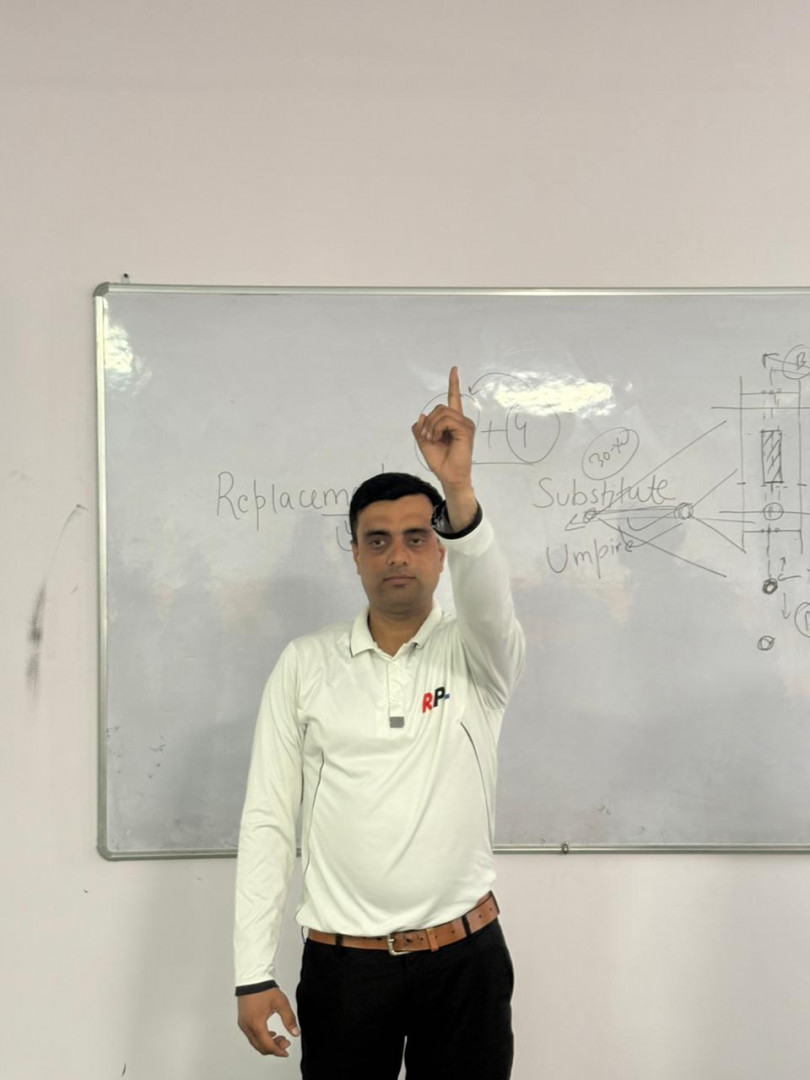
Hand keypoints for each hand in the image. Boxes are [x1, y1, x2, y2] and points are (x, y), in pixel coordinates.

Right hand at [237, 987, 299, 1057]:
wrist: (252, 978)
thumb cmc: (264, 989)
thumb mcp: (281, 1003)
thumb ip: (289, 1019)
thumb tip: (295, 1033)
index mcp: (256, 1025)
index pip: (267, 1046)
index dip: (278, 1051)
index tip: (286, 1052)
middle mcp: (247, 1027)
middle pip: (260, 1047)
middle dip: (274, 1048)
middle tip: (285, 1042)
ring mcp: (243, 1024)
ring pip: (255, 1042)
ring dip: (267, 1043)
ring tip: (279, 1037)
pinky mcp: (242, 1020)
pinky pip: (251, 1035)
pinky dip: (261, 1038)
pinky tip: (270, 1033)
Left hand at [412, 366, 475, 489]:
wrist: (449, 476)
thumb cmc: (440, 461)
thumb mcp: (424, 442)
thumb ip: (421, 428)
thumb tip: (422, 415)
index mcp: (453, 422)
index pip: (454, 399)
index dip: (453, 384)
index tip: (454, 369)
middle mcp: (462, 421)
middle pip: (440, 408)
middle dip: (429, 422)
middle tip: (427, 437)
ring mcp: (465, 425)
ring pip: (442, 413)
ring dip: (431, 426)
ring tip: (432, 439)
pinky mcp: (466, 430)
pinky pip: (447, 420)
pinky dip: (437, 428)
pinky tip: (438, 438)